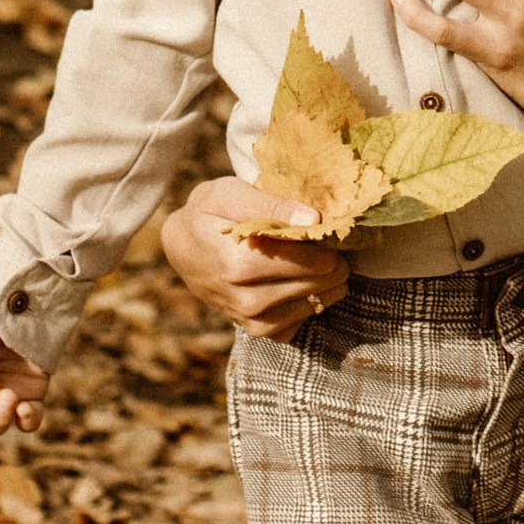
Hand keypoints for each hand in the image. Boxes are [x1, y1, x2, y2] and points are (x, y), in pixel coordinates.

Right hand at [160, 179, 351, 341]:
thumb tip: (314, 218)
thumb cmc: (207, 212)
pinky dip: (303, 316)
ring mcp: (243, 316)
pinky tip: (312, 295)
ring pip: (298, 313)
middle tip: (345, 260)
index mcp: (236, 262)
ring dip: (324, 297)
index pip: (297, 263)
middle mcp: (240, 296)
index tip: (336, 241)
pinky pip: (284, 331)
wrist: (178, 245)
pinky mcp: (246, 327)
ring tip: (338, 278)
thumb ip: (271, 205)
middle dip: (330, 274)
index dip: (323, 253)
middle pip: (302, 288)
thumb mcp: (230, 193)